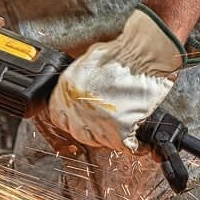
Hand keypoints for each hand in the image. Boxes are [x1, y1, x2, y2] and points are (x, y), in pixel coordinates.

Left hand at [46, 7, 183, 151]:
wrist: (142, 56)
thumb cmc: (120, 54)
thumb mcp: (87, 63)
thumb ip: (80, 82)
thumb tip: (82, 91)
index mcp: (66, 90)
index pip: (58, 116)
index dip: (70, 120)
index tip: (79, 120)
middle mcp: (77, 107)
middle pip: (77, 132)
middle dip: (89, 130)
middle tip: (102, 125)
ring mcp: (97, 121)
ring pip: (98, 141)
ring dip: (109, 138)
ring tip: (119, 130)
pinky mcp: (119, 129)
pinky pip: (124, 146)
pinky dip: (132, 145)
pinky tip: (136, 142)